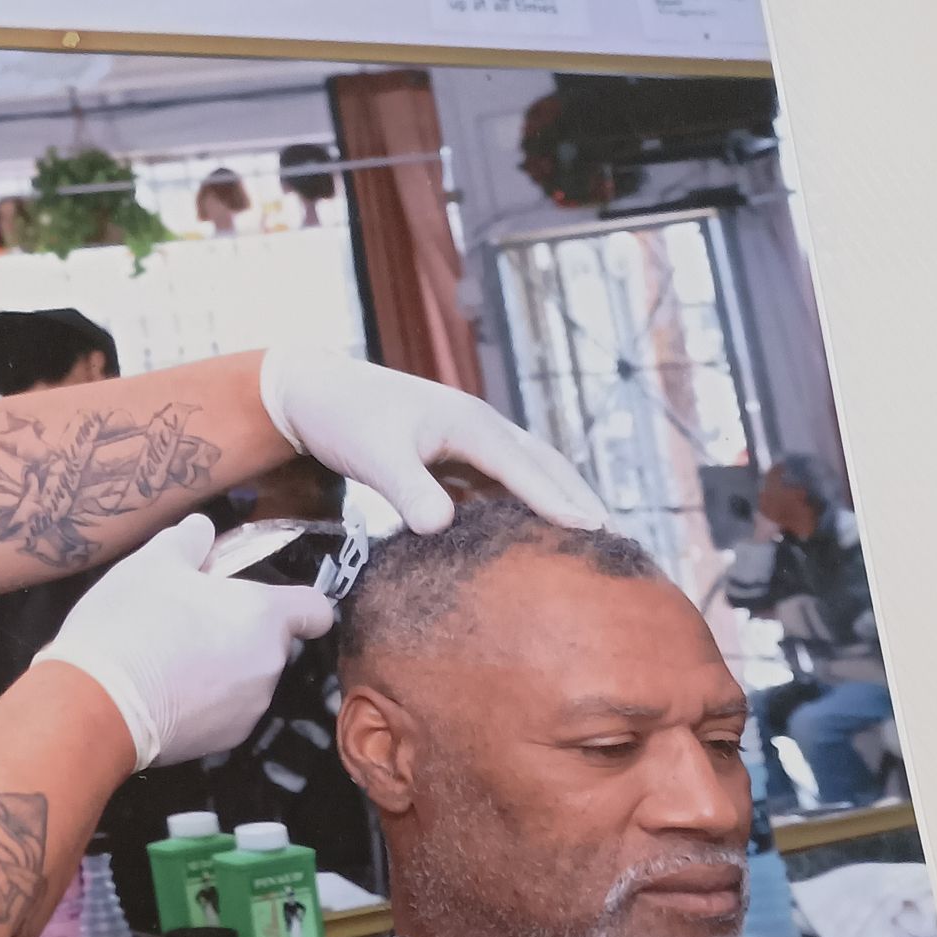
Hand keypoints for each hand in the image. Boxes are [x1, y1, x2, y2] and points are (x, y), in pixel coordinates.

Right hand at [29, 513, 332, 770]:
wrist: (97, 704)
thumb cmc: (131, 623)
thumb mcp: (151, 564)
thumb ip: (186, 541)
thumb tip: (201, 528)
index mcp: (264, 616)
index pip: (315, 610)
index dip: (299, 605)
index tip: (269, 602)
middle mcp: (269, 666)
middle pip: (271, 644)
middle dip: (241, 633)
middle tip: (192, 623)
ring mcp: (249, 710)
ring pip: (247, 680)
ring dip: (222, 669)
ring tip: (170, 661)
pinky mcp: (224, 743)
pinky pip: (225, 713)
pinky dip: (204, 704)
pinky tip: (164, 694)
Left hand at [260, 342, 605, 533]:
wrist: (319, 394)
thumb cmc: (347, 421)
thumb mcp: (376, 457)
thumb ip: (410, 490)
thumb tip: (441, 526)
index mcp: (471, 425)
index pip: (527, 469)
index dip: (560, 501)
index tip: (594, 531)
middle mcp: (481, 429)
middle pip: (546, 467)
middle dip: (581, 501)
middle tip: (617, 542)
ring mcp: (472, 442)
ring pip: (530, 474)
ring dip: (561, 503)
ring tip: (591, 542)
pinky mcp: (457, 457)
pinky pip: (503, 485)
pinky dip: (525, 507)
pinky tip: (533, 538)